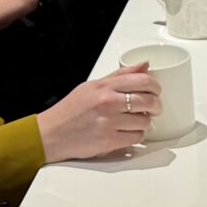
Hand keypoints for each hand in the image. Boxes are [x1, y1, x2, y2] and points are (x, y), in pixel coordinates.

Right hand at [36, 66, 159, 161]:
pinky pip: (136, 137)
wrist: (51, 134)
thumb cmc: (70, 110)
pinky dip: (136, 136)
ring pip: (145, 121)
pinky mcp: (109, 141)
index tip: (156, 91)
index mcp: (104, 86)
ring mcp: (109, 122)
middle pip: (149, 101)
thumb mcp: (92, 86)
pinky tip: (128, 132)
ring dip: (145, 122)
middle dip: (156, 106)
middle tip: (153, 108)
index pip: (143, 81)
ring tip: (135, 121)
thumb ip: (120, 76)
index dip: (155, 87)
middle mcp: (108, 102)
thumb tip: (144, 66)